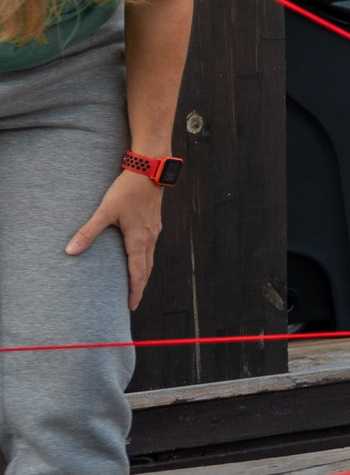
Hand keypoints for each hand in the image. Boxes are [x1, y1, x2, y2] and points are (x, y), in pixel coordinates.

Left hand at [66, 169, 163, 309]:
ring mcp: (154, 230)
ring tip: (136, 284)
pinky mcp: (153, 223)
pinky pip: (151, 248)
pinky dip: (145, 260)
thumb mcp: (105, 211)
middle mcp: (149, 238)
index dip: (135, 290)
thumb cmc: (128, 190)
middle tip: (133, 302)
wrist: (150, 170)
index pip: (138, 272)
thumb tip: (70, 251)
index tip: (131, 305)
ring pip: (150, 259)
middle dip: (140, 286)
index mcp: (139, 239)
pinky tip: (139, 258)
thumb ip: (88, 232)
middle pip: (147, 269)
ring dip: (143, 274)